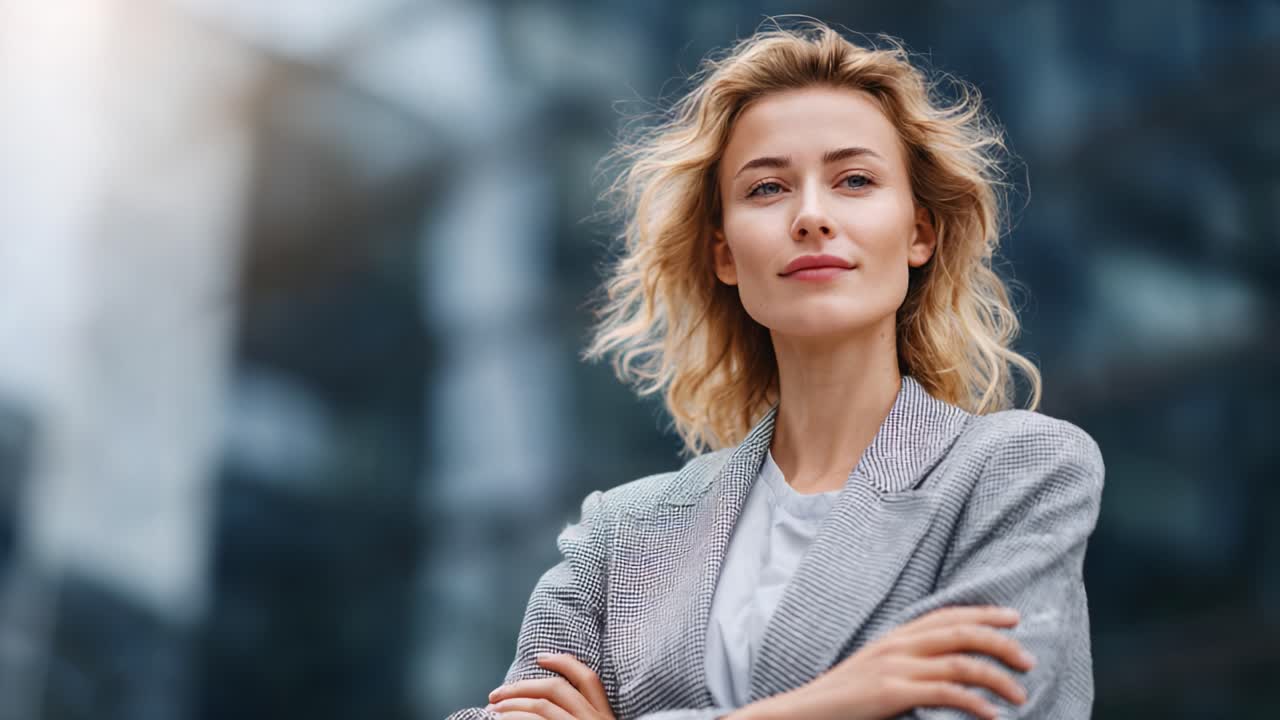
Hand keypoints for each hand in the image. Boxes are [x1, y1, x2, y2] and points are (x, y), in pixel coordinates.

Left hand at [486, 653, 615, 719]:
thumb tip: (536, 702)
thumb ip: (574, 715)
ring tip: (493, 709)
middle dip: (522, 687)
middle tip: (496, 693)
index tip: (540, 657)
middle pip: (557, 689)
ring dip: (513, 705)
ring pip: (542, 706)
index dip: (564, 662)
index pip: (588, 678)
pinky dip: (515, 718)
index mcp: (605, 716)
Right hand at [730, 605, 1034, 719]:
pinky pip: (946, 694)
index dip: (984, 612)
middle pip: (961, 632)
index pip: (948, 615)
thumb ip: (907, 659)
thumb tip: (944, 664)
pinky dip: (975, 703)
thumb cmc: (844, 696)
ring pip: (961, 663)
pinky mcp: (894, 693)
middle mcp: (899, 644)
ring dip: (997, 678)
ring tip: (1019, 694)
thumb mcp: (877, 667)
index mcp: (896, 635)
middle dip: (1001, 642)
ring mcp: (896, 667)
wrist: (806, 711)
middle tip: (1027, 660)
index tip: (1014, 617)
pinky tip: (992, 714)